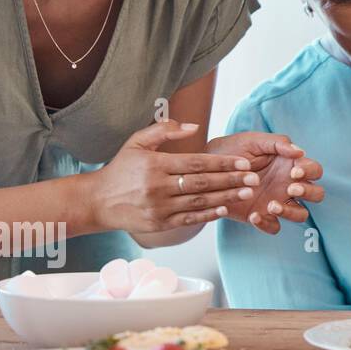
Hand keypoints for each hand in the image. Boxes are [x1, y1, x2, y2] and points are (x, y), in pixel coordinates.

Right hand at [91, 120, 261, 232]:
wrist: (97, 201)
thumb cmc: (121, 169)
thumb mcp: (137, 142)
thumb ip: (164, 130)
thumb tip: (194, 126)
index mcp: (155, 165)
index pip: (196, 163)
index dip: (222, 163)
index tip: (243, 162)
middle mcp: (157, 187)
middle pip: (202, 183)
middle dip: (231, 181)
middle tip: (254, 178)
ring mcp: (158, 208)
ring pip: (199, 202)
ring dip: (226, 197)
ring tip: (247, 193)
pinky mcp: (159, 224)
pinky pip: (189, 219)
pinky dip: (209, 215)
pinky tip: (226, 209)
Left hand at [206, 132, 324, 234]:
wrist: (206, 170)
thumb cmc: (233, 151)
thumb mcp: (253, 141)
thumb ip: (278, 143)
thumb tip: (300, 151)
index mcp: (290, 165)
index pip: (314, 170)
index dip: (310, 171)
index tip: (295, 172)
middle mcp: (288, 185)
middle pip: (316, 194)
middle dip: (308, 192)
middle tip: (289, 188)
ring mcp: (277, 202)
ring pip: (301, 214)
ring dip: (291, 212)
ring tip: (271, 204)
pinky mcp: (262, 216)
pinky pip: (275, 227)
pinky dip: (267, 224)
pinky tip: (254, 215)